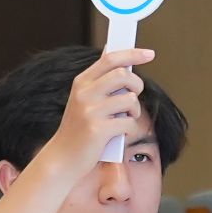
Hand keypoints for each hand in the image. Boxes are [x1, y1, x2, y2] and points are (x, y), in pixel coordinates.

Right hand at [49, 48, 155, 166]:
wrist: (62, 158)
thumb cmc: (78, 130)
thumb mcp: (83, 100)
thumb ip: (99, 81)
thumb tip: (114, 55)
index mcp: (81, 83)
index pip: (110, 59)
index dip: (132, 54)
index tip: (149, 53)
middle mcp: (84, 93)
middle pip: (123, 75)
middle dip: (136, 85)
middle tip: (134, 96)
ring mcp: (90, 111)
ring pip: (130, 100)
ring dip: (134, 111)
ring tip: (124, 119)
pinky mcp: (98, 130)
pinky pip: (128, 123)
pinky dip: (129, 130)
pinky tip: (119, 135)